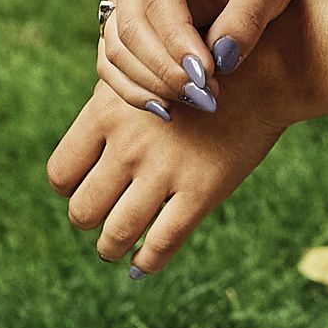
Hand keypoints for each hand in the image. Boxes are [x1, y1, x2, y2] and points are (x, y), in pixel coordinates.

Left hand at [46, 0, 310, 274]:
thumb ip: (113, 106)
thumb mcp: (146, 69)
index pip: (61, 171)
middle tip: (101, 216)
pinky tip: (143, 263)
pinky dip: (146, 262)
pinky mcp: (202, 192)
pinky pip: (160, 245)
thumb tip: (85, 149)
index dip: (69, 186)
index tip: (82, 187)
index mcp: (109, 110)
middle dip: (89, 218)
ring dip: (110, 247)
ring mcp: (166, 170)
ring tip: (115, 246)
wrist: (266, 65)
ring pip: (115, 235)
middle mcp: (130, 143)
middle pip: (83, 210)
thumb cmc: (203, 64)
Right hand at [96, 0, 298, 117]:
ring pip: (117, 47)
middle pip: (132, 26)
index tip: (206, 78)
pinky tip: (166, 107)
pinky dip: (134, 88)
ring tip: (196, 100)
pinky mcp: (119, 17)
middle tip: (205, 97)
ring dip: (152, 83)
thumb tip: (220, 61)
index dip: (178, 43)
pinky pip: (111, 60)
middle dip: (166, 70)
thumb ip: (247, 19)